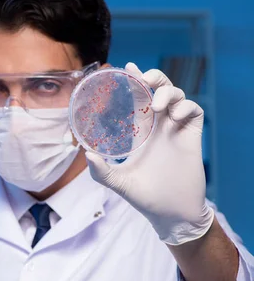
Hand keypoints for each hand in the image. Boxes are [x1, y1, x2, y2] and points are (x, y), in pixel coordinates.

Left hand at [85, 62, 213, 244]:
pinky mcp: (192, 137)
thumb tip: (85, 154)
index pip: (137, 98)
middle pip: (159, 89)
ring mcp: (176, 130)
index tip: (127, 67)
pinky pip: (194, 111)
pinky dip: (186, 107)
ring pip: (177, 95)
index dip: (134, 81)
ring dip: (168, 93)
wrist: (170, 213)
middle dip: (154, 78)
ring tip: (158, 106)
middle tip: (144, 80)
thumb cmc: (144, 197)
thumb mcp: (117, 182)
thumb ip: (101, 170)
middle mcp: (158, 126)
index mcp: (140, 131)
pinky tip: (174, 118)